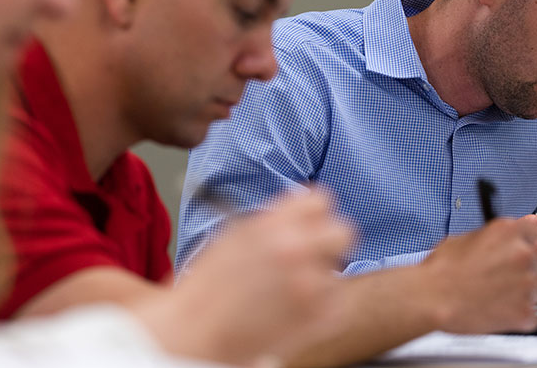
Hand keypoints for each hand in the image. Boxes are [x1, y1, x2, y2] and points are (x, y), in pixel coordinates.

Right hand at [138, 193, 351, 364]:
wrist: (193, 335)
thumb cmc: (206, 290)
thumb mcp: (234, 237)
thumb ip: (272, 223)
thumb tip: (300, 215)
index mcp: (273, 226)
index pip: (321, 200)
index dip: (316, 214)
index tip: (312, 223)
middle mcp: (296, 251)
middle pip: (343, 231)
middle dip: (328, 242)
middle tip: (314, 254)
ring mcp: (310, 287)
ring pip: (338, 270)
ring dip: (321, 278)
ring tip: (291, 291)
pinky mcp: (318, 319)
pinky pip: (338, 303)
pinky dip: (323, 307)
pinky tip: (296, 310)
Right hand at [422, 218, 536, 333]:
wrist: (431, 297)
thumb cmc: (441, 270)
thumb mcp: (464, 239)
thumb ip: (490, 240)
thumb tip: (496, 245)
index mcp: (508, 231)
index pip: (532, 233)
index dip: (521, 245)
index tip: (513, 254)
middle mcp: (523, 254)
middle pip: (535, 263)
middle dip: (519, 272)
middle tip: (497, 280)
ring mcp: (527, 284)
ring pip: (536, 291)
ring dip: (520, 295)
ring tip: (493, 298)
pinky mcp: (525, 312)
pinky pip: (531, 315)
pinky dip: (517, 317)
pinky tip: (496, 312)